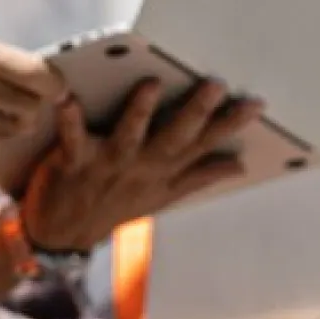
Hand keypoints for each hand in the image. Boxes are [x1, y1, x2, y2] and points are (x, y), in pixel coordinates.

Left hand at [21, 80, 260, 252]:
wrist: (63, 234)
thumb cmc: (115, 205)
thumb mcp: (163, 195)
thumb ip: (199, 176)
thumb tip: (240, 165)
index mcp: (164, 171)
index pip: (205, 145)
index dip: (231, 125)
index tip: (256, 103)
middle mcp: (141, 167)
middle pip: (174, 138)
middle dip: (196, 112)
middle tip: (216, 85)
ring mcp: (108, 165)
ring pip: (128, 136)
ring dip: (140, 111)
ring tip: (152, 84)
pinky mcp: (74, 163)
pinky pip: (72, 140)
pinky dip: (69, 120)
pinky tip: (68, 99)